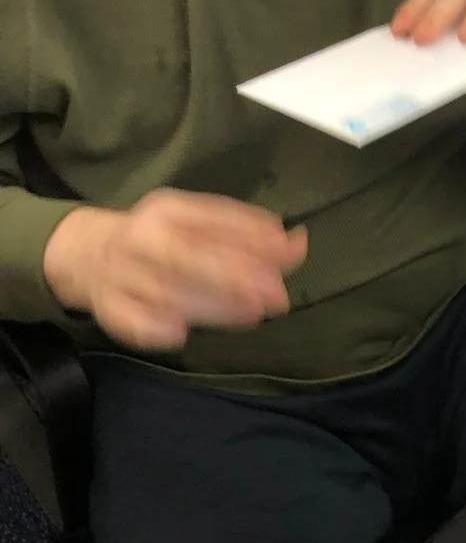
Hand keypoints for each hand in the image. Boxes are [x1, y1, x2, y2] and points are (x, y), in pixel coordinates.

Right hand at [43, 190, 308, 351]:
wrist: (87, 252)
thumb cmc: (162, 237)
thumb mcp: (200, 224)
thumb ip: (247, 234)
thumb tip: (300, 243)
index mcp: (170, 209)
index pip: (212, 218)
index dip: (253, 234)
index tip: (289, 250)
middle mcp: (143, 236)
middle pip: (186, 254)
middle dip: (234, 275)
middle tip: (276, 294)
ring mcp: (122, 272)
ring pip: (165, 290)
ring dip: (210, 305)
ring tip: (253, 314)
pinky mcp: (108, 307)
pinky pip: (131, 321)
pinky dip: (154, 328)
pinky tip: (180, 333)